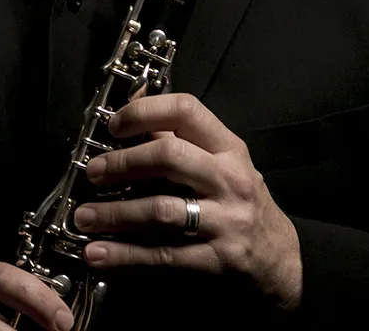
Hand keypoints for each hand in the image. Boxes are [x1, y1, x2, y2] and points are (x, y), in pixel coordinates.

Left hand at [73, 92, 301, 308]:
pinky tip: (98, 253)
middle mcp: (230, 179)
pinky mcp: (217, 262)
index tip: (114, 125)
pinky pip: (163, 256)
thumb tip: (131, 105)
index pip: (186, 111)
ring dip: (114, 214)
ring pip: (161, 211)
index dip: (144, 112)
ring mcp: (226, 222)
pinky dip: (124, 256)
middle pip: (169, 158)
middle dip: (123, 164)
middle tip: (94, 173)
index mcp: (228, 147)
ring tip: (83, 217)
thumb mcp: (221, 162)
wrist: (284, 264)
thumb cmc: (241, 202)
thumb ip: (178, 137)